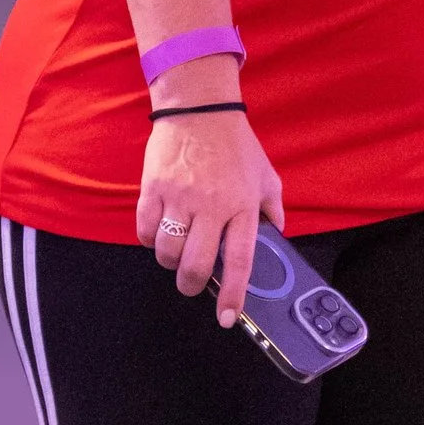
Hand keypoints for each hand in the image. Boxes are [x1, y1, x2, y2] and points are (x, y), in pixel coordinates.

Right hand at [137, 109, 286, 316]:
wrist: (200, 107)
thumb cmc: (234, 143)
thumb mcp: (265, 174)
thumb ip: (272, 206)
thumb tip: (278, 231)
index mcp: (243, 206)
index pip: (240, 261)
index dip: (233, 295)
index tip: (226, 317)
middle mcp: (212, 206)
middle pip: (197, 265)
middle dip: (192, 285)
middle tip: (191, 283)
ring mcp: (180, 197)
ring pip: (168, 252)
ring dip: (169, 262)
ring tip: (175, 252)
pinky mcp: (154, 188)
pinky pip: (145, 230)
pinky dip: (149, 240)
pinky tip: (157, 233)